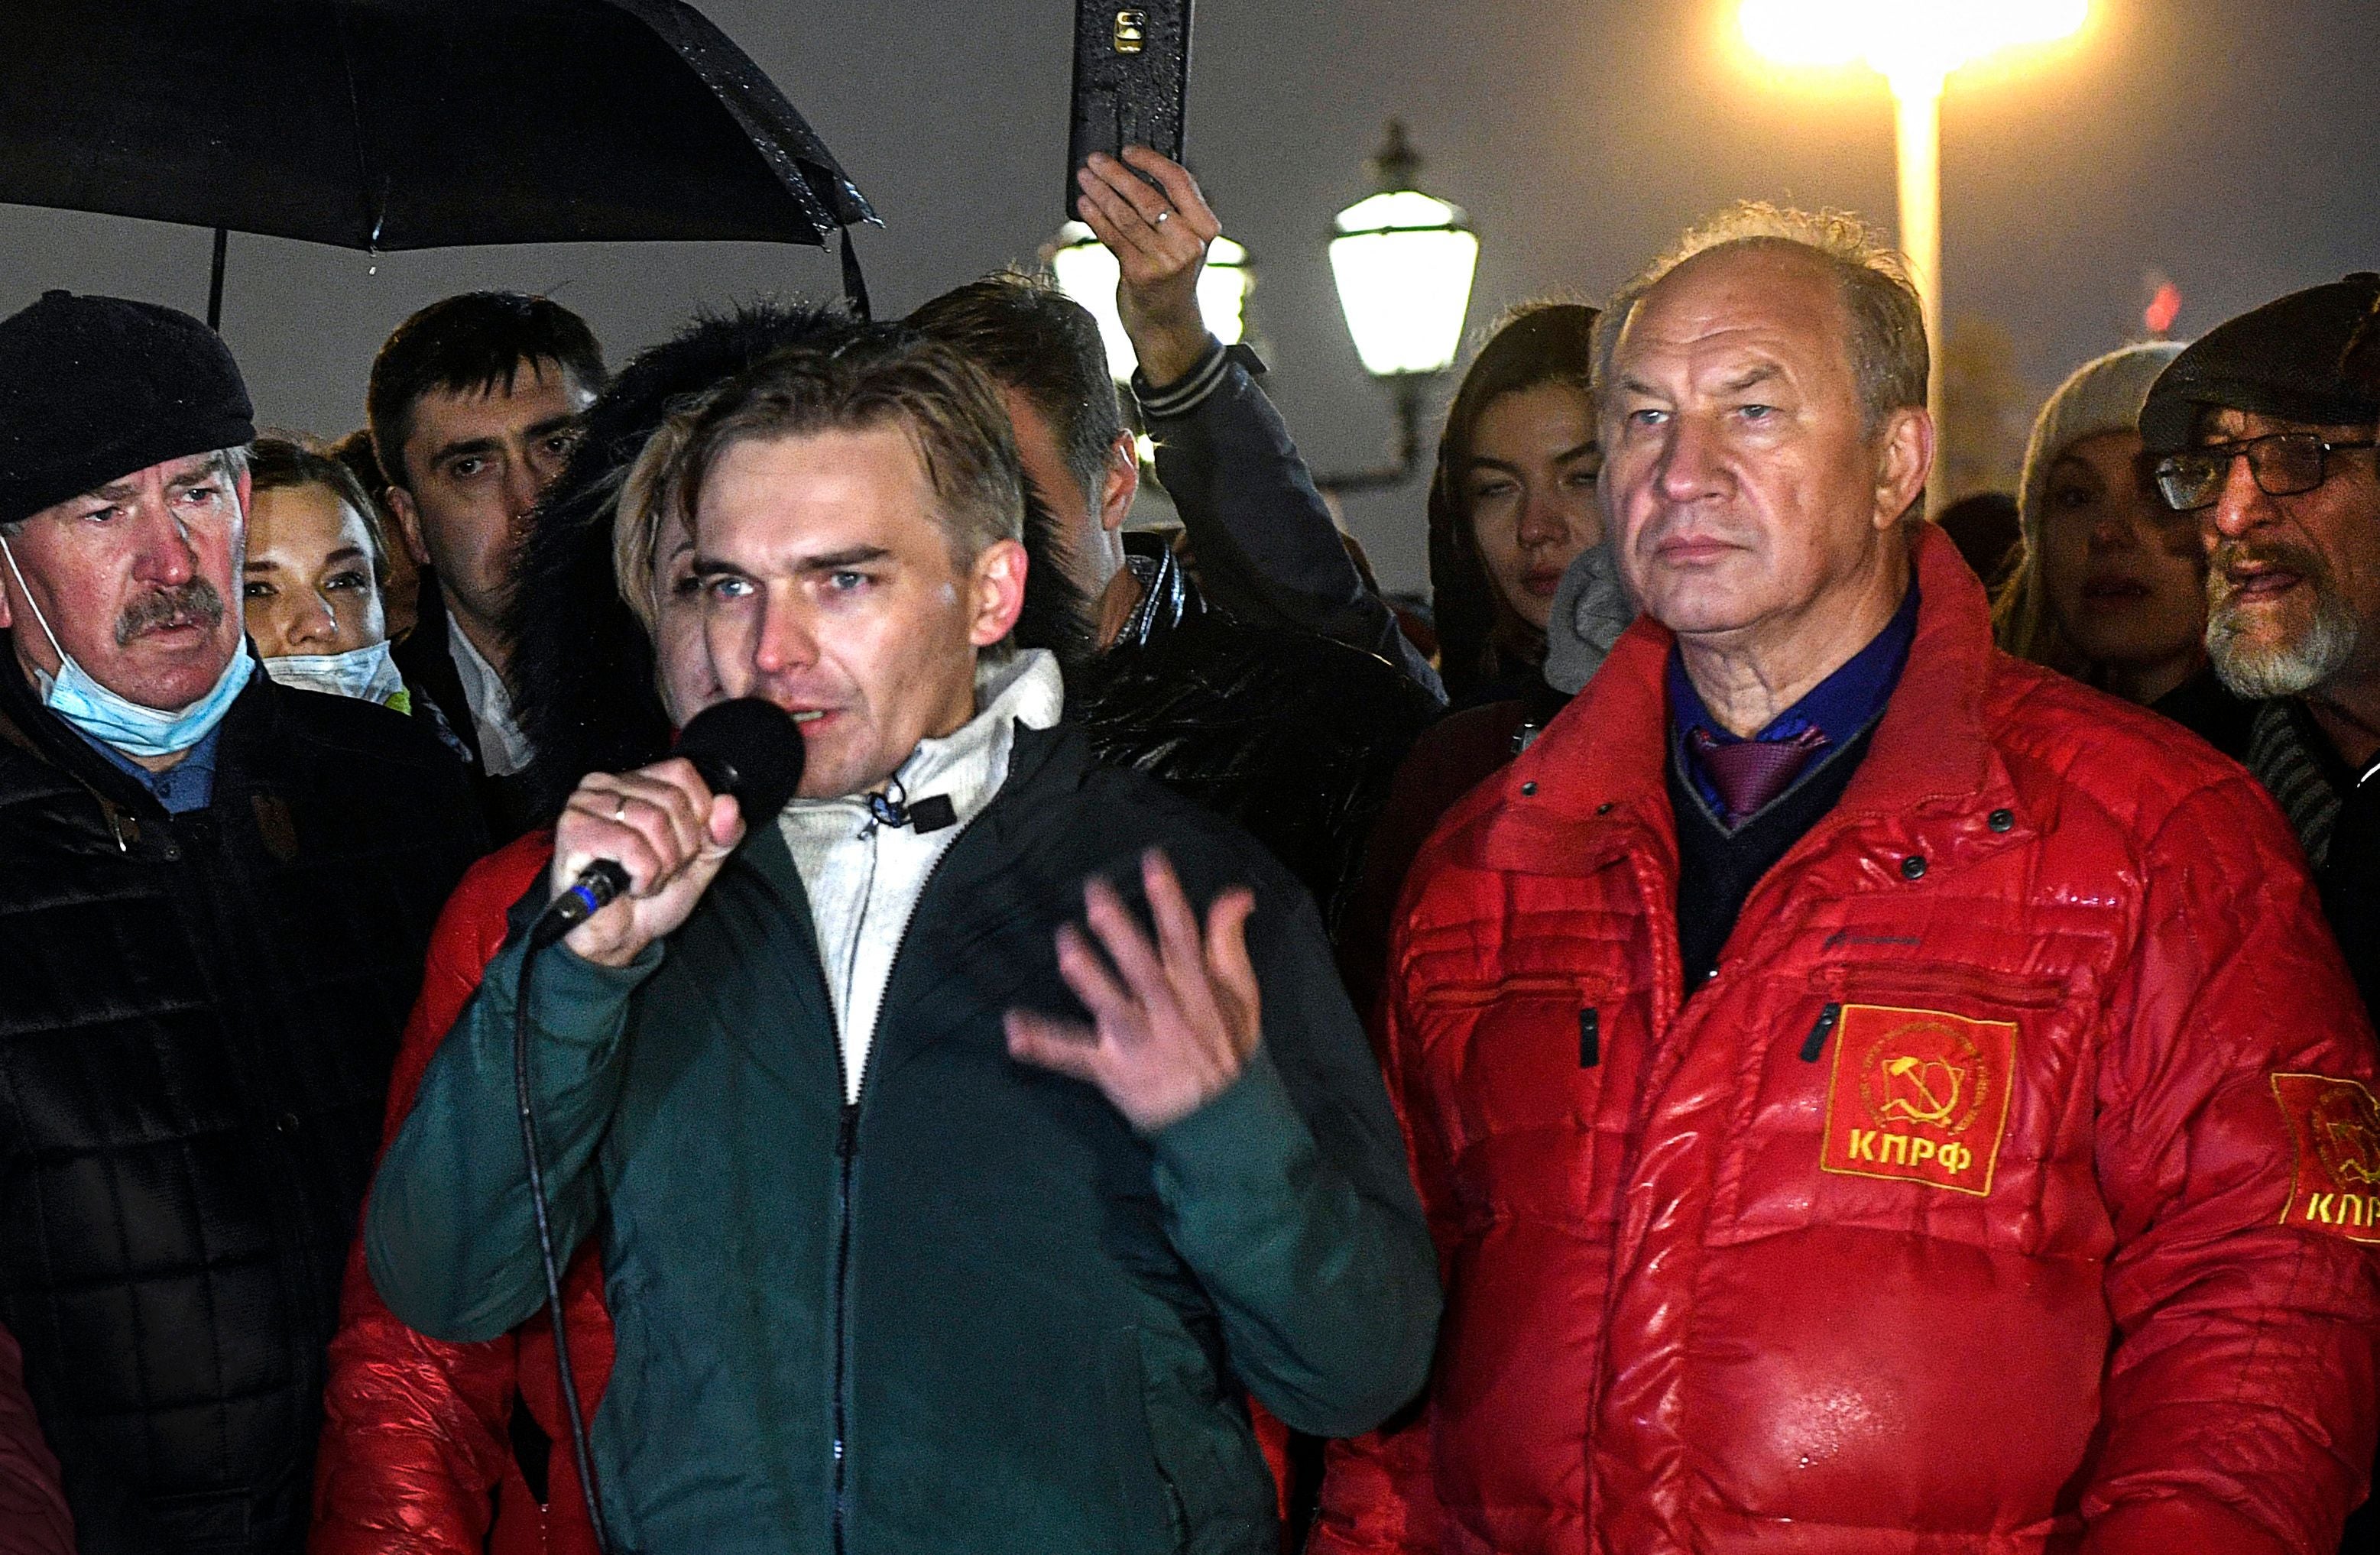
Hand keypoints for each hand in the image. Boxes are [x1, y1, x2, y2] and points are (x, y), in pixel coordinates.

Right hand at [548, 757, 743, 967]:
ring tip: (645, 880)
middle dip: (681, 849)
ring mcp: (584, 805)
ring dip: (662, 866)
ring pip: (654, 821)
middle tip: (661, 872)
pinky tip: (629, 887)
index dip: (697, 816)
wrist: (617, 937)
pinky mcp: (573, 831)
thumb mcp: (701, 861)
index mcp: (633, 782)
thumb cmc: (649, 895)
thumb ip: (723, 832)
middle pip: (671, 800)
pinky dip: (643, 875)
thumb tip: (730, 804)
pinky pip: (631, 845)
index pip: (681, 773)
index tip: (685, 849)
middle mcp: (604, 785)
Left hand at [1006, 848, 1260, 1132]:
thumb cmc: (1228, 1051)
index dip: (1168, 899)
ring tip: (1068, 951)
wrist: (1223, 1120)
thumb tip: (1235, 895)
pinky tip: (1015, 1032)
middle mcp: (1167, 1012)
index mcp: (1196, 990)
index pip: (1183, 937)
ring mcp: (1139, 1042)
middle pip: (1143, 967)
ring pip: (1113, 1007)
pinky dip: (1045, 1046)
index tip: (1151, 863)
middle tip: (1096, 897)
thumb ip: (1229, 942)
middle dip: (1121, 932)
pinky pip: (1075, 1058)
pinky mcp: (1114, 1070)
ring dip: (1090, 980)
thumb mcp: (1241, 994)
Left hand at [1075, 146, 1223, 387]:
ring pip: (1126, 216)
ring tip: (1085, 178)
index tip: (1128, 151)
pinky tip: (1084, 204)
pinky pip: (1113, 237)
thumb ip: (1171, 209)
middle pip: (1149, 197)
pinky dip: (1096, 217)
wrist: (1168, 323)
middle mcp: (1189, 244)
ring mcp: (1165, 261)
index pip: (1179, 181)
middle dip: (1117, 175)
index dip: (1150, 161)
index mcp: (1206, 227)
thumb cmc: (1172, 275)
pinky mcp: (1140, 274)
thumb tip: (1132, 170)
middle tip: (1096, 160)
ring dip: (1101, 193)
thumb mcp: (1184, 240)